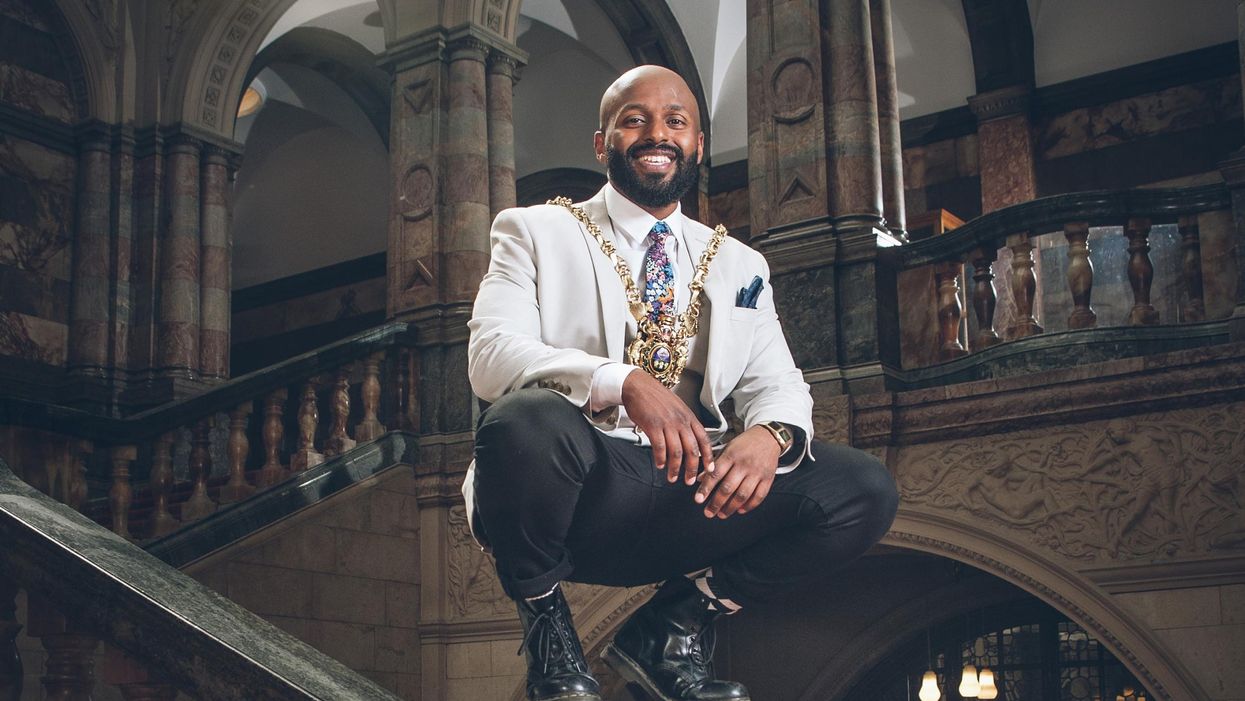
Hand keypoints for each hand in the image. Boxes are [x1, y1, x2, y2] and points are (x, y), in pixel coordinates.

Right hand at [621, 370, 715, 484]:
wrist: (639, 386)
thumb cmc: (656, 398)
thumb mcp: (677, 408)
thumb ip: (685, 423)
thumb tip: (691, 441)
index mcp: (689, 417)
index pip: (704, 439)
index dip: (708, 457)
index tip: (709, 470)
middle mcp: (681, 421)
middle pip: (692, 449)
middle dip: (692, 468)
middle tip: (689, 480)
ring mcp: (667, 423)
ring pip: (676, 451)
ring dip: (675, 468)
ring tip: (672, 477)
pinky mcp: (653, 426)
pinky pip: (660, 447)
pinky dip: (660, 459)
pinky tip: (659, 465)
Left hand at [694, 426, 780, 518]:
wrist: (768, 437)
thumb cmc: (745, 443)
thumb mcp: (727, 448)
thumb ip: (714, 464)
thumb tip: (700, 479)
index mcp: (731, 455)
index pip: (716, 474)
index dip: (706, 488)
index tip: (698, 499)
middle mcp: (744, 464)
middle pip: (728, 488)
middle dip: (716, 503)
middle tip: (708, 512)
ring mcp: (757, 472)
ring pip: (743, 495)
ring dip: (731, 507)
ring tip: (722, 514)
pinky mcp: (768, 478)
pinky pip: (759, 496)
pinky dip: (749, 506)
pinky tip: (740, 510)